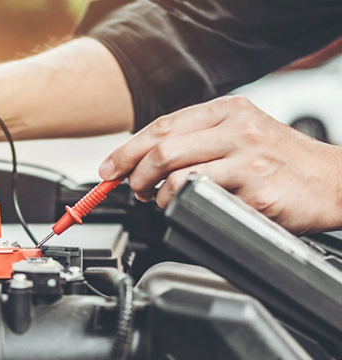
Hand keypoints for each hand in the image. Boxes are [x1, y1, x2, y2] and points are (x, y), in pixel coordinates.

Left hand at [98, 96, 341, 233]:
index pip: (163, 126)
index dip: (128, 149)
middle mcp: (237, 128)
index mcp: (228, 110)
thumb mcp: (241, 134)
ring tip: (159, 200)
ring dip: (156, 193)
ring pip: (176, 173)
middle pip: (162, 148)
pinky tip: (187, 207)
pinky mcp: (256, 187)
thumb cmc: (282, 162)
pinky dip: (183, 206)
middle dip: (134, 173)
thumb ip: (198, 140)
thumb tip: (145, 158)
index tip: (109, 167)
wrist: (333, 181)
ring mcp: (248, 157)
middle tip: (132, 188)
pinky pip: (202, 197)